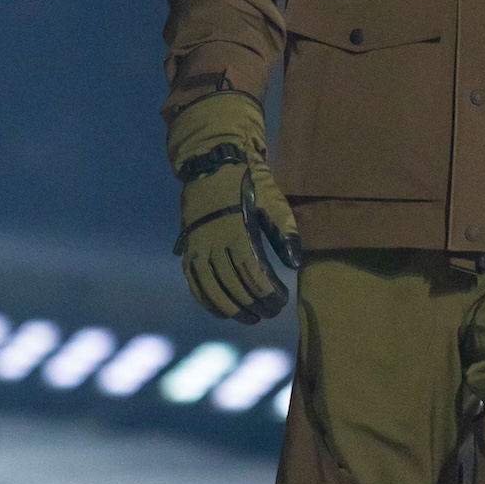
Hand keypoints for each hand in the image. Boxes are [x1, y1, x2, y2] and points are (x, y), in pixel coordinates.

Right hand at [167, 92, 299, 321]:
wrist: (214, 165)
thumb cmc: (251, 185)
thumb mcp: (275, 203)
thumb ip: (286, 234)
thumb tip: (294, 265)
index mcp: (236, 234)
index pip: (253, 277)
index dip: (268, 295)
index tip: (281, 302)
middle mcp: (213, 245)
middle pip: (234, 288)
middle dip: (255, 305)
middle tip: (271, 313)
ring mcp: (198, 248)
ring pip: (213, 291)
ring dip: (233, 310)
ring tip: (251, 318)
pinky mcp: (189, 249)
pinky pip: (195, 284)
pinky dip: (208, 301)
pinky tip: (224, 311)